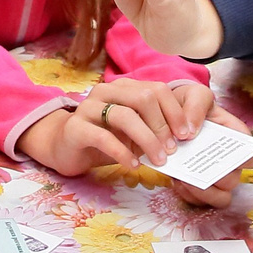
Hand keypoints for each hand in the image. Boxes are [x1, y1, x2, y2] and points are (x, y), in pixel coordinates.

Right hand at [15, 75, 195, 175]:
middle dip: (162, 126)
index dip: (175, 111)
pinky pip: (103, 137)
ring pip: (124, 116)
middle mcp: (106, 92)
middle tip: (173, 150)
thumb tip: (182, 140)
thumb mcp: (134, 132)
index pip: (156, 89)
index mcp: (124, 88)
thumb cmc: (105, 139)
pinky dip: (122, 152)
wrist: (65, 147)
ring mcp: (88, 107)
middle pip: (143, 98)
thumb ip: (153, 129)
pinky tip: (133, 165)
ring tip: (158, 160)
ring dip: (146, 140)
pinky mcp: (75, 127)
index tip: (186, 134)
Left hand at [164, 81, 245, 205]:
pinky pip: (198, 201)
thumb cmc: (188, 104)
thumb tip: (191, 130)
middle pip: (234, 181)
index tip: (228, 156)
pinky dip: (188, 195)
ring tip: (185, 180)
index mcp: (235, 139)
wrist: (167, 113)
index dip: (247, 160)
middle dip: (217, 178)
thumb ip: (196, 104)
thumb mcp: (194, 94)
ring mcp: (212, 176)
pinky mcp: (196, 187)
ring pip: (220, 198)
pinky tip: (176, 181)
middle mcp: (228, 162)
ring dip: (204, 193)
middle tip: (200, 169)